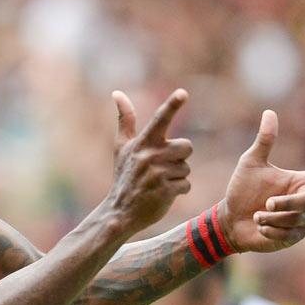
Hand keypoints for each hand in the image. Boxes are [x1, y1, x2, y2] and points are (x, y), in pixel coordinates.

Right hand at [105, 89, 193, 234]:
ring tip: (159, 182)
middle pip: (187, 146)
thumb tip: (117, 93)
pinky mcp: (166, 191)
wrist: (120, 212)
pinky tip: (163, 193)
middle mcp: (150, 155)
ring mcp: (158, 174)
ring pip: (186, 167)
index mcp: (142, 143)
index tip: (183, 93)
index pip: (160, 119)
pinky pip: (186, 184)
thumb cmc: (124, 176)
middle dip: (179, 157)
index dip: (172, 105)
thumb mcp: (121, 147)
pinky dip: (179, 190)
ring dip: (177, 176)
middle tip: (162, 167)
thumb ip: (125, 120)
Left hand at [220, 110, 304, 252]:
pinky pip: (288, 233)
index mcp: (301, 181)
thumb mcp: (251, 162)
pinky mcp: (293, 238)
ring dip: (271, 217)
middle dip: (287, 203)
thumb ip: (265, 141)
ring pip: (296, 219)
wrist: (230, 219)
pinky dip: (269, 229)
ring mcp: (302, 221)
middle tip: (266, 204)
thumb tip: (270, 112)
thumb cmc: (242, 190)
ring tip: (257, 215)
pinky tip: (260, 227)